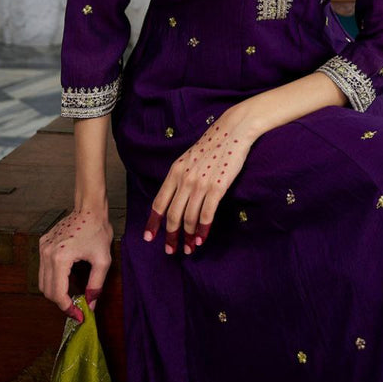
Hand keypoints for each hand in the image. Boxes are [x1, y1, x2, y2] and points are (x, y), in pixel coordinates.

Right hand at [38, 206, 113, 322]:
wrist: (89, 208)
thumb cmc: (98, 230)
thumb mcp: (102, 260)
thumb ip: (96, 285)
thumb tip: (90, 305)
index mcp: (60, 259)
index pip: (58, 294)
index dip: (68, 309)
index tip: (78, 315)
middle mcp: (46, 254)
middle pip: (47, 291)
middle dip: (61, 302)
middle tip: (76, 306)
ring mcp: (42, 248)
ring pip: (42, 281)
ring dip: (55, 291)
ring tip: (72, 294)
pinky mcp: (42, 243)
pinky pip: (43, 268)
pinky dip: (52, 278)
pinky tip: (67, 277)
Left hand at [143, 107, 257, 254]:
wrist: (233, 130)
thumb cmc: (212, 144)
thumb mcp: (188, 158)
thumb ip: (180, 176)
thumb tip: (175, 197)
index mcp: (175, 171)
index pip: (159, 202)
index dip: (153, 222)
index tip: (149, 238)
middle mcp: (184, 179)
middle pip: (172, 216)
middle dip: (170, 237)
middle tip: (170, 251)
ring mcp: (200, 184)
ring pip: (188, 219)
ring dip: (187, 237)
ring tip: (188, 249)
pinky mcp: (217, 188)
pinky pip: (206, 215)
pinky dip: (202, 231)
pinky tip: (201, 239)